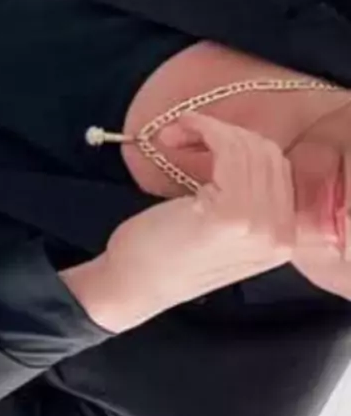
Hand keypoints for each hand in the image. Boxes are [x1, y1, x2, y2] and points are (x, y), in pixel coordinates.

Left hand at [104, 112, 295, 315]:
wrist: (131, 287)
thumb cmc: (163, 254)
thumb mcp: (220, 227)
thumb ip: (247, 196)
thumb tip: (244, 144)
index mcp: (283, 238)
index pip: (277, 167)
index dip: (240, 143)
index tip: (201, 138)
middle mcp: (281, 235)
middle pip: (267, 153)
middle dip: (224, 132)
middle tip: (181, 134)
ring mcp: (261, 227)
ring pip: (248, 148)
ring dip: (208, 129)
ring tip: (174, 136)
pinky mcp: (232, 215)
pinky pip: (230, 150)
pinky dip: (203, 130)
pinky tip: (176, 136)